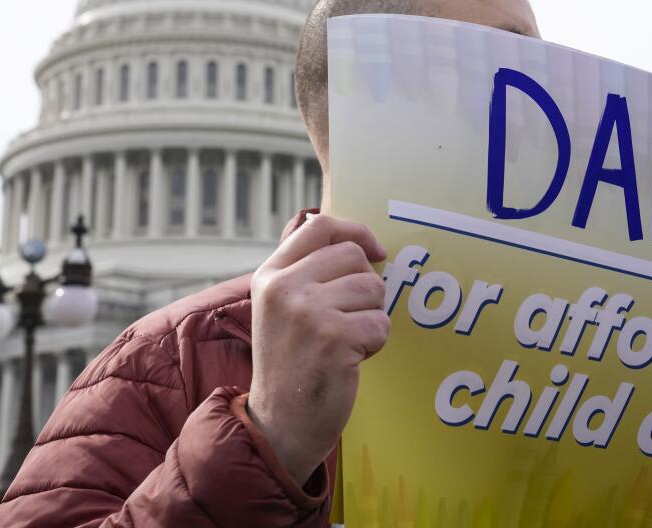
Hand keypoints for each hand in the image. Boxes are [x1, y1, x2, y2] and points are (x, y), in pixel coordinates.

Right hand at [247, 215, 388, 485]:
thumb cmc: (290, 364)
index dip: (356, 231)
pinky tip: (349, 360)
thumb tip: (349, 236)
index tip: (375, 252)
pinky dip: (375, 343)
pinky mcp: (334, 338)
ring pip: (373, 288)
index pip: (320, 225)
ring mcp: (308, 311)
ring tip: (345, 342)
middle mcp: (284, 287)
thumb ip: (304, 269)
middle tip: (348, 319)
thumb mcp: (280, 307)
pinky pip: (381, 324)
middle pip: (354, 256)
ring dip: (371, 317)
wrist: (279, 424)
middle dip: (366, 287)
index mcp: (271, 275)